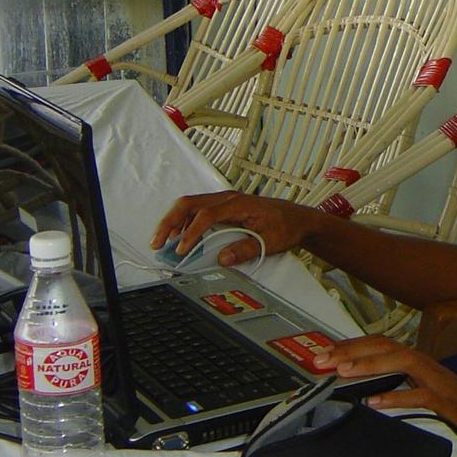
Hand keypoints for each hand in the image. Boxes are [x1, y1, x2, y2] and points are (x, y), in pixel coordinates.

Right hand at [150, 191, 315, 266]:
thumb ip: (246, 249)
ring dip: (174, 221)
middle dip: (170, 222)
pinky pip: (197, 210)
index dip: (191, 232)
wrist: (298, 218)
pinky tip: (179, 237)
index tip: (182, 248)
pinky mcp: (224, 207)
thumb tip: (222, 258)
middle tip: (157, 242)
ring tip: (162, 242)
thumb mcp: (271, 241)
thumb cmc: (287, 226)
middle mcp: (228, 198)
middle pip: (190, 203)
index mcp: (239, 204)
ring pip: (190, 205)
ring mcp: (225, 201)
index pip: (206, 214)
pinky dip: (184, 222)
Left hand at [314, 336, 456, 456]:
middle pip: (386, 346)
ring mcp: (439, 383)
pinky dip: (396, 396)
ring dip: (370, 364)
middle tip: (320, 360)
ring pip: (401, 362)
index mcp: (419, 366)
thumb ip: (401, 392)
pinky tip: (374, 402)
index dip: (351, 346)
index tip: (323, 355)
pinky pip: (420, 395)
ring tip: (342, 371)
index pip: (381, 345)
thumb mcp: (426, 399)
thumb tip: (364, 396)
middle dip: (351, 350)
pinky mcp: (448, 404)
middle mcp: (427, 368)